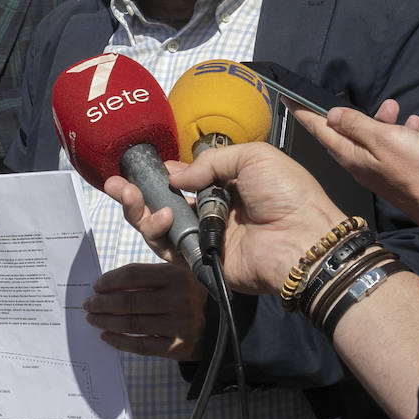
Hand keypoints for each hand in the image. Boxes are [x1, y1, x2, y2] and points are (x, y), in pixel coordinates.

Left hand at [83, 261, 206, 359]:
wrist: (221, 322)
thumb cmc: (189, 290)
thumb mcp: (178, 267)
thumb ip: (150, 260)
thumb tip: (111, 265)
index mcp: (177, 274)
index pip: (134, 275)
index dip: (111, 281)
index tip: (96, 286)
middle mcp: (180, 299)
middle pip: (130, 301)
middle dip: (103, 304)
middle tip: (87, 304)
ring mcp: (181, 324)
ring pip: (133, 324)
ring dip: (106, 322)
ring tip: (92, 318)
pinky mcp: (179, 347)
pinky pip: (143, 346)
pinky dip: (120, 342)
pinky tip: (106, 336)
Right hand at [103, 144, 344, 295]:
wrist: (303, 239)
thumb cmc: (286, 193)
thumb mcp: (253, 157)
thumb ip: (209, 162)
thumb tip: (176, 177)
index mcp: (226, 185)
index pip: (184, 179)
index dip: (165, 174)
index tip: (149, 166)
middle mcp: (210, 211)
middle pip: (162, 203)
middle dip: (136, 192)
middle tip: (115, 183)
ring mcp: (202, 237)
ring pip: (158, 226)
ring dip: (139, 210)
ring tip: (128, 195)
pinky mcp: (198, 261)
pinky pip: (167, 248)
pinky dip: (158, 230)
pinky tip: (164, 215)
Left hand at [292, 100, 418, 250]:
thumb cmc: (415, 169)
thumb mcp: (383, 139)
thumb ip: (356, 125)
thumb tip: (331, 116)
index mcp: (349, 154)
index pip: (318, 128)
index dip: (303, 111)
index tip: (287, 97)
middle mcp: (358, 162)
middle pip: (343, 132)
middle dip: (347, 112)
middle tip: (348, 96)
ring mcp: (377, 168)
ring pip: (371, 137)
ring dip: (380, 119)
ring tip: (395, 107)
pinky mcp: (396, 172)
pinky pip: (392, 146)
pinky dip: (400, 132)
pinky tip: (413, 123)